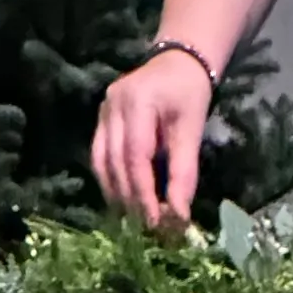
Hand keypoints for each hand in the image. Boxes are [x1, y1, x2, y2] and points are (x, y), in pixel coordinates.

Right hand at [94, 49, 214, 229]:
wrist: (176, 64)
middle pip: (115, 163)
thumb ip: (184, 172)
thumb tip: (179, 217)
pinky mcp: (100, 122)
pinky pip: (100, 158)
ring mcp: (102, 113)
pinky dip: (111, 182)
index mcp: (137, 101)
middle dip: (130, 200)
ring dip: (117, 196)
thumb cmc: (188, 95)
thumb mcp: (192, 130)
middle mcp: (112, 106)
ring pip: (101, 164)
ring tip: (135, 221)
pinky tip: (124, 201)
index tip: (155, 222)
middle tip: (147, 229)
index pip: (135, 156)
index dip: (143, 193)